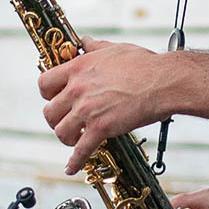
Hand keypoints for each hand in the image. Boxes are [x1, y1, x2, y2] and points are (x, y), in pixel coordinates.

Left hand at [38, 36, 166, 174]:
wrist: (164, 82)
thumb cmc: (144, 64)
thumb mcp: (115, 48)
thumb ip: (95, 46)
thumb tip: (85, 40)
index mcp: (79, 68)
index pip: (45, 83)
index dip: (48, 94)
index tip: (55, 98)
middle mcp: (78, 89)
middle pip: (49, 111)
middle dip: (56, 119)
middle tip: (66, 121)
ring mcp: (88, 109)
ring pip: (61, 131)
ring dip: (67, 138)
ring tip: (75, 139)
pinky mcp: (101, 128)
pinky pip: (81, 150)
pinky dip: (75, 161)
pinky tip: (72, 167)